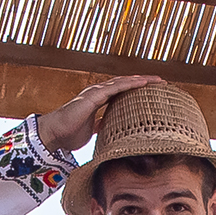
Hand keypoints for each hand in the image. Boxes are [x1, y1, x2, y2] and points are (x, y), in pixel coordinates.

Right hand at [34, 74, 155, 156]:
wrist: (54, 134)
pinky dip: (130, 84)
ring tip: (157, 80)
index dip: (136, 91)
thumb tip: (110, 130)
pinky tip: (143, 82)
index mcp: (98, 101)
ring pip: (123, 83)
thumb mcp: (91, 131)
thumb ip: (100, 127)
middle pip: (125, 85)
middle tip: (161, 83)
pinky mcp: (94, 96)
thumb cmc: (69, 134)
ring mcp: (96, 93)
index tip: (152, 92)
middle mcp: (98, 94)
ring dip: (141, 80)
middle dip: (143, 83)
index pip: (121, 93)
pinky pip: (116, 87)